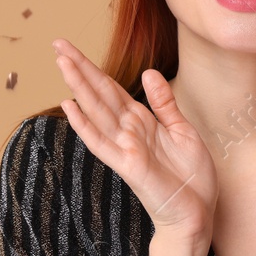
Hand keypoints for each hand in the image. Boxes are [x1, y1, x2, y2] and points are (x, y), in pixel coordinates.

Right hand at [52, 39, 216, 245]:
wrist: (198, 213)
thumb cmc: (191, 177)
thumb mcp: (183, 131)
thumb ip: (164, 103)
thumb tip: (148, 72)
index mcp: (142, 122)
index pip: (112, 89)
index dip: (93, 68)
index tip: (72, 49)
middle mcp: (129, 132)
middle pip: (99, 94)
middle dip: (80, 68)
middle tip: (57, 43)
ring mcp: (126, 148)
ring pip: (97, 111)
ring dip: (79, 87)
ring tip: (61, 62)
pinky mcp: (128, 165)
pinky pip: (102, 142)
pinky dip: (85, 125)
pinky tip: (69, 107)